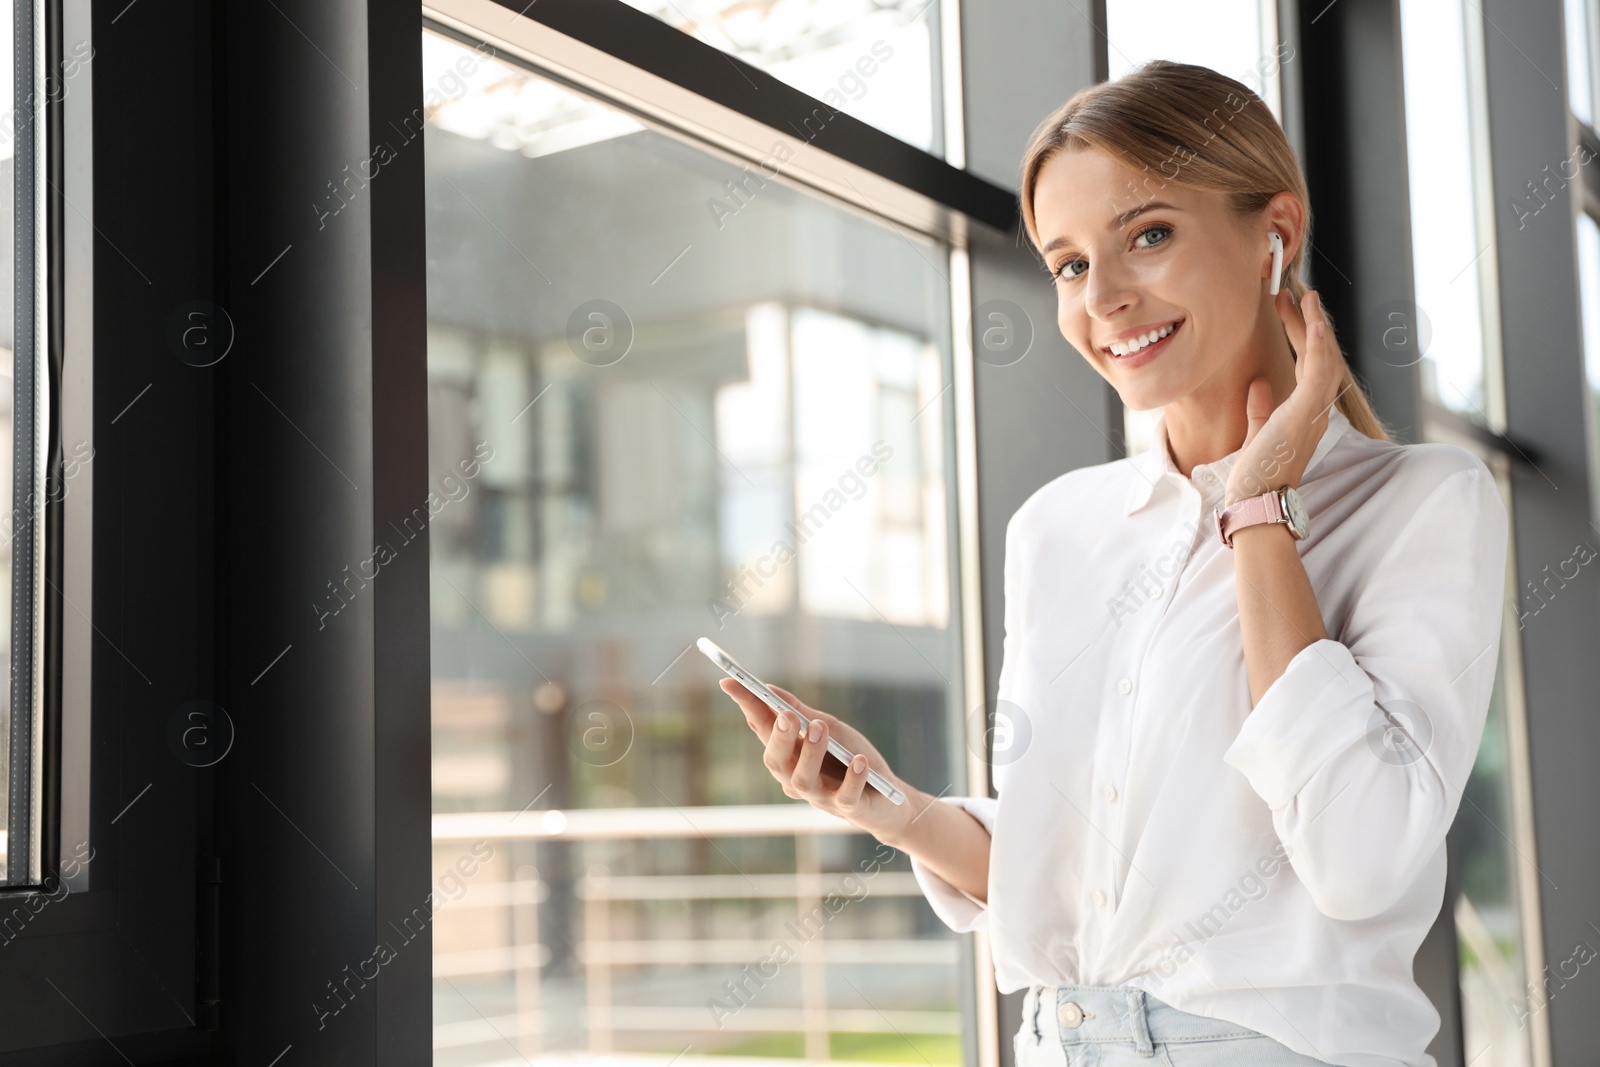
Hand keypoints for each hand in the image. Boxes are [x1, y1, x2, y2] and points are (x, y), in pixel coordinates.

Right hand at [717, 676, 912, 839]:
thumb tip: (768, 688)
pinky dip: (853, 778)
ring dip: (811, 753)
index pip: (762, 728)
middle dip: (779, 737)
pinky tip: (859, 762)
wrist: (886, 800)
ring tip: (820, 727)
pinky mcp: (849, 808)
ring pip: (803, 779)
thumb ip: (801, 712)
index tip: (730, 681)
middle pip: (776, 760)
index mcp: (788, 755)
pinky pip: (846, 795)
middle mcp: (796, 777)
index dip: (746, 705)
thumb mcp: (829, 729)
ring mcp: (821, 796)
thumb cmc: (850, 760)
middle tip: (786, 715)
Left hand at [1225, 288, 1347, 505]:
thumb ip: (1260, 410)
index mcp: (1304, 414)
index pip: (1307, 366)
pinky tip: (1314, 324)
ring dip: (1315, 326)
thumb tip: (1258, 383)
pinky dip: (1318, 347)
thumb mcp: (1258, 434)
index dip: (1300, 336)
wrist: (1257, 501)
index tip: (1285, 311)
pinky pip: (1319, 373)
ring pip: (1323, 359)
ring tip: (1305, 298)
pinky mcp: (1305, 413)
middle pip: (1317, 357)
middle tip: (1290, 295)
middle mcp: (1315, 410)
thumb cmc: (1257, 476)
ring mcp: (1313, 411)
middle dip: (1306, 323)